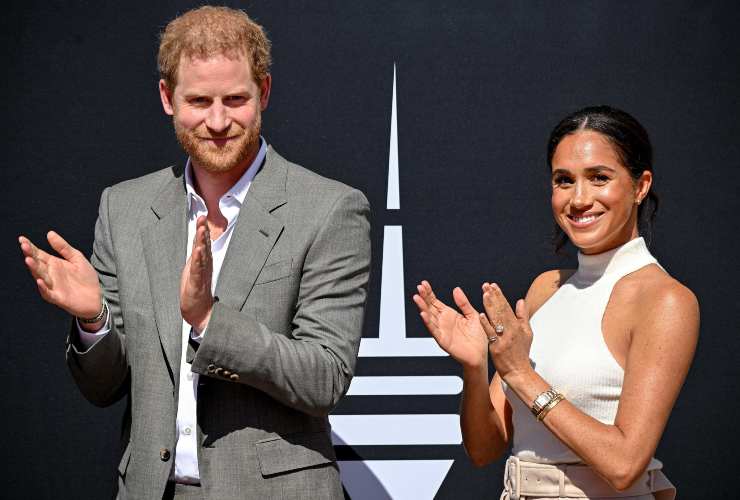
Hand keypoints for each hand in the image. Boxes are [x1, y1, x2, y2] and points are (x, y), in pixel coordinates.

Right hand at [19, 231, 102, 320]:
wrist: (97, 297)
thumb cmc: (86, 278)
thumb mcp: (76, 258)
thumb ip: (63, 247)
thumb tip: (49, 233)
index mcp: (54, 264)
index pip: (39, 254)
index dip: (30, 247)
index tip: (22, 239)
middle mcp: (50, 274)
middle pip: (37, 264)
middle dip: (30, 255)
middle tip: (24, 246)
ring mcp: (53, 286)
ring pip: (40, 276)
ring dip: (34, 269)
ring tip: (28, 260)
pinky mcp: (58, 297)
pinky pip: (48, 293)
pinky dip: (43, 287)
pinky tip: (40, 280)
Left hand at [180, 216, 212, 332]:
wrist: (200, 313)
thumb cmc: (196, 292)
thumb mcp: (195, 271)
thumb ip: (197, 257)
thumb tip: (198, 245)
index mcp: (202, 262)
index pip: (202, 243)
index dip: (202, 230)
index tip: (202, 216)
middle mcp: (204, 266)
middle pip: (204, 246)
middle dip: (203, 231)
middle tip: (202, 218)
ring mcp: (202, 274)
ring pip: (202, 255)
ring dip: (202, 242)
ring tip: (201, 230)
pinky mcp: (197, 283)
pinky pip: (198, 270)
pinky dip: (198, 260)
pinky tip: (198, 251)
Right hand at [413, 280, 487, 369]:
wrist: (480, 355)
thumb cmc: (478, 337)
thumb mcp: (472, 315)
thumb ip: (464, 303)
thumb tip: (456, 289)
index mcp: (449, 315)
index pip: (435, 301)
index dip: (429, 293)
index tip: (424, 283)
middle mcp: (443, 322)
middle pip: (430, 307)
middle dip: (424, 297)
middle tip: (419, 287)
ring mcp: (442, 331)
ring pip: (429, 317)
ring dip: (422, 307)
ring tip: (417, 298)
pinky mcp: (443, 340)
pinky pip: (434, 330)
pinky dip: (428, 322)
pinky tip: (423, 314)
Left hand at [479, 283, 532, 381]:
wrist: (519, 371)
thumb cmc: (521, 353)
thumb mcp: (527, 333)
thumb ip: (522, 316)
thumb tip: (520, 301)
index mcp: (517, 325)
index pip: (507, 306)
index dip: (500, 295)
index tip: (493, 285)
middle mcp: (511, 330)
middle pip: (501, 310)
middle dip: (493, 296)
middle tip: (486, 285)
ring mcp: (504, 338)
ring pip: (496, 318)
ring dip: (489, 305)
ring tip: (484, 294)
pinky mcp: (497, 346)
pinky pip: (490, 333)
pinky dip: (486, 324)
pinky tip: (480, 315)